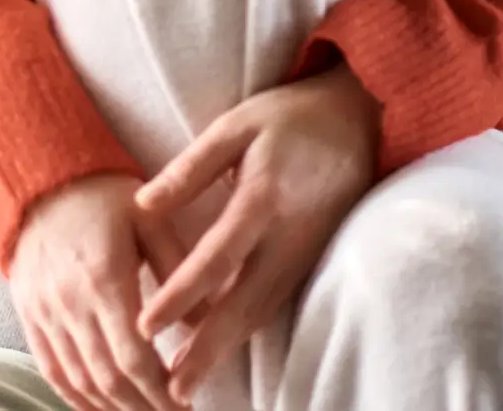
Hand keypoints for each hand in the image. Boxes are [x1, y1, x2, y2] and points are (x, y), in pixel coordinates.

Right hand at [9, 172, 188, 410]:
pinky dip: (78, 398)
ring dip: (114, 408)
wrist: (42, 179)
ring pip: (81, 381)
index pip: (133, 356)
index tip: (186, 405)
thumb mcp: (150, 216)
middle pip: (109, 377)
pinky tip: (101, 408)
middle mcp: (70, 303)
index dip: (160, 391)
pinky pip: (53, 371)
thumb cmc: (103, 195)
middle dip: (144, 407)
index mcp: (104, 278)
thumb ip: (177, 264)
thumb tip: (204, 318)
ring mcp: (46, 314)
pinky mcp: (30, 317)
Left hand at [133, 67, 380, 403]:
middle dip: (206, 349)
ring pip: (262, 311)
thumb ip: (191, 167)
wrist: (359, 119)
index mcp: (265, 197)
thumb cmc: (290, 118)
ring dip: (225, 348)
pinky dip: (247, 330)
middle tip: (169, 388)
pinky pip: (275, 302)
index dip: (181, 294)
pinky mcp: (312, 259)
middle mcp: (288, 235)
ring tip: (187, 381)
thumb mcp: (237, 125)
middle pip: (243, 302)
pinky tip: (222, 346)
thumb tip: (142, 204)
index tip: (145, 326)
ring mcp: (306, 252)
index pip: (217, 257)